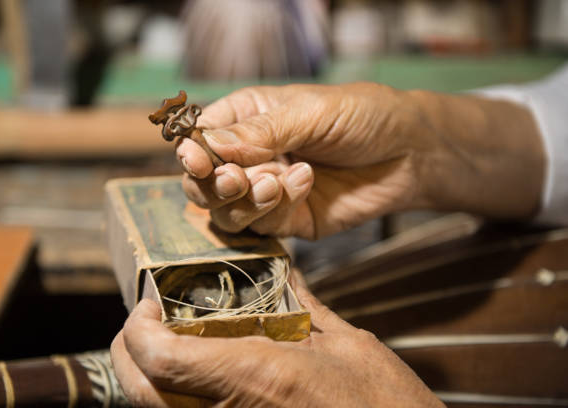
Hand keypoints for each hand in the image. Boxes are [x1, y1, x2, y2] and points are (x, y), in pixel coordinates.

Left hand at [110, 270, 444, 407]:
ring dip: (148, 377)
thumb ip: (305, 306)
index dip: (139, 330)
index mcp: (254, 377)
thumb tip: (285, 274)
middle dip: (130, 354)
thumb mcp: (344, 343)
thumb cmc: (383, 402)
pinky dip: (174, 396)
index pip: (161, 358)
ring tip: (166, 343)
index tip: (148, 306)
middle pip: (142, 391)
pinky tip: (197, 373)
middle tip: (147, 323)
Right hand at [176, 84, 543, 238]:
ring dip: (246, 201)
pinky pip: (262, 227)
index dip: (193, 153)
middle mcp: (250, 158)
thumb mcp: (310, 112)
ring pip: (226, 213)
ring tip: (278, 180)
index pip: (201, 139)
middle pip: (205, 183)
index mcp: (247, 119)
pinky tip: (304, 183)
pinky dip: (275, 209)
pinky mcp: (288, 221)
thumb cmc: (363, 116)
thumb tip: (208, 146)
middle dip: (215, 185)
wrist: (410, 153)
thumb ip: (260, 133)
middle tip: (238, 179)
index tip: (195, 160)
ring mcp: (266, 192)